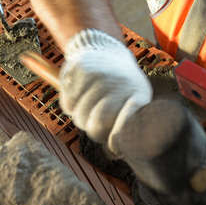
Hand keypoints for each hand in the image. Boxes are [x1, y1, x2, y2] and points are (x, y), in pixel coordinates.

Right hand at [59, 29, 151, 149]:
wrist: (107, 51)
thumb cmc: (122, 87)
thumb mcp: (134, 101)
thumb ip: (125, 128)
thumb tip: (114, 153)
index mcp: (138, 93)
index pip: (126, 124)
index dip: (117, 139)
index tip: (114, 146)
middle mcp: (119, 82)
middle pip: (97, 124)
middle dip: (95, 131)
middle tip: (97, 126)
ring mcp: (98, 75)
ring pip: (79, 116)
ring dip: (82, 117)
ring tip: (90, 107)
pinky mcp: (79, 69)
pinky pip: (67, 104)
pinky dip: (71, 106)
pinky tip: (80, 96)